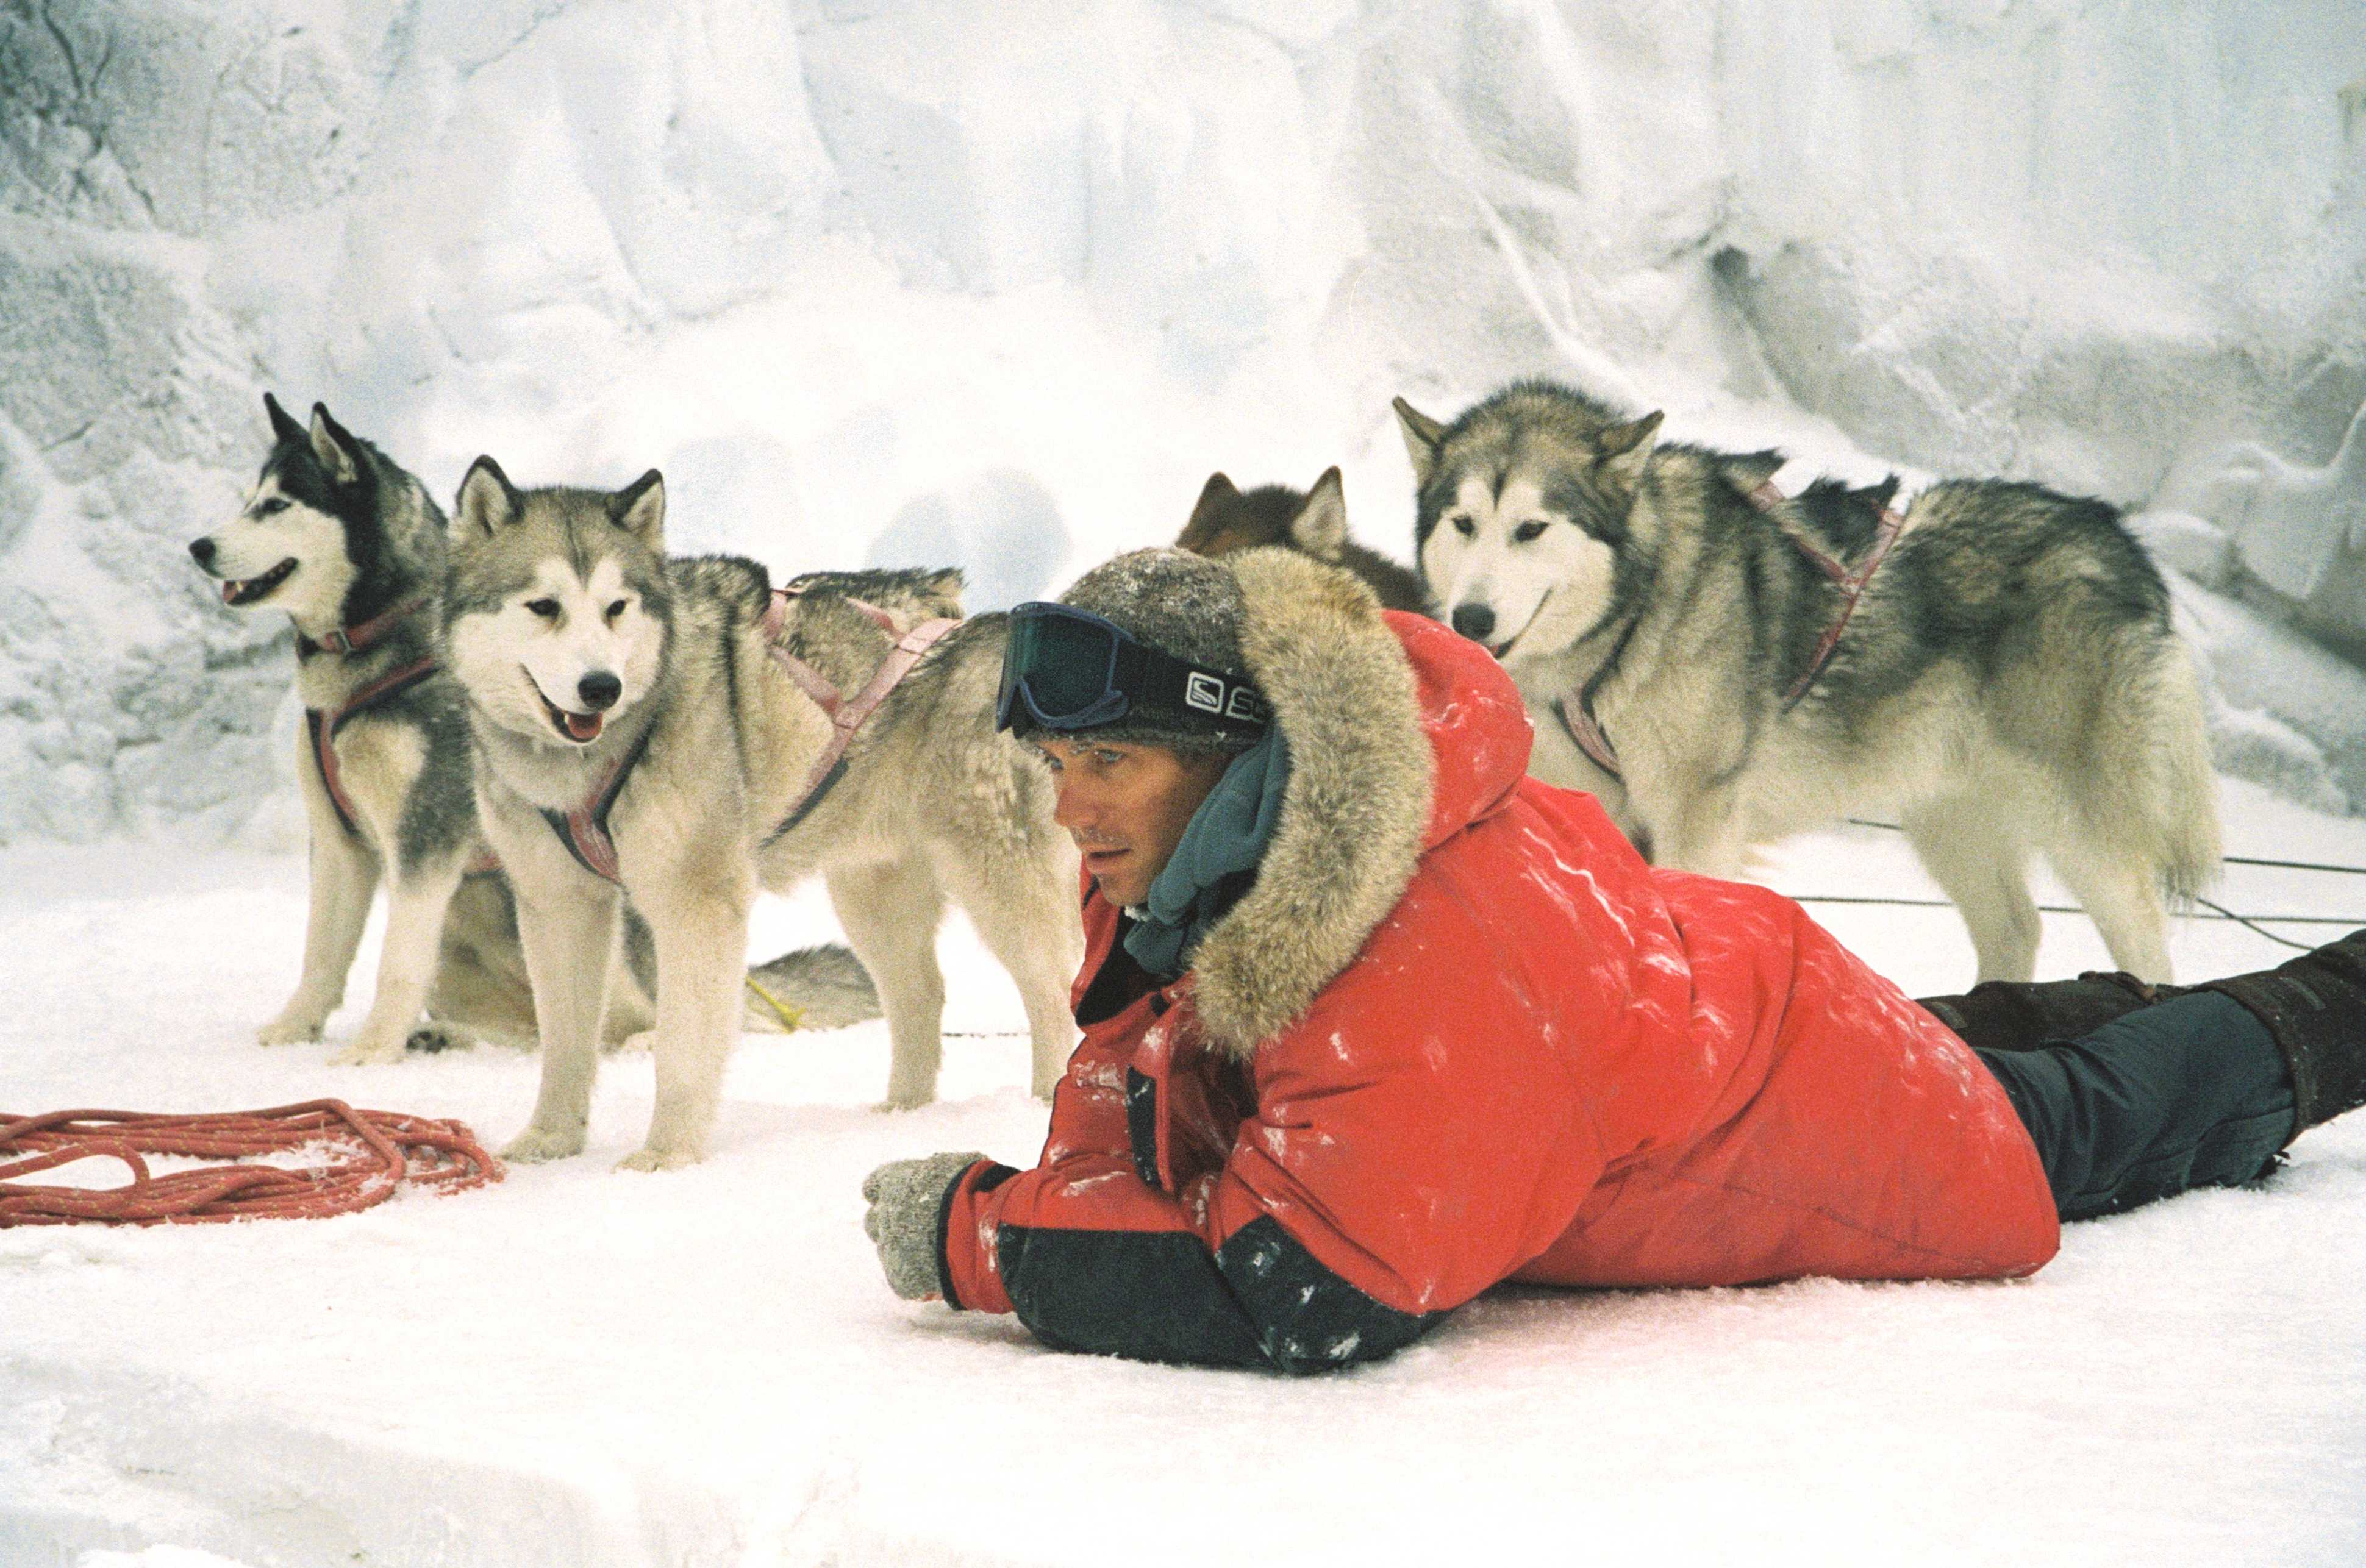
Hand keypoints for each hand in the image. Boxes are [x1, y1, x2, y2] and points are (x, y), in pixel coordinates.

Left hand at [862, 1151, 986, 1299]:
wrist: (982, 1231)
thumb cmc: (973, 1190)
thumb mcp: (956, 1165)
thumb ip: (935, 1169)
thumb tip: (935, 1168)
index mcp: (893, 1183)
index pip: (873, 1186)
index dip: (887, 1192)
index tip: (900, 1196)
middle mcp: (884, 1215)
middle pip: (875, 1221)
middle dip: (893, 1223)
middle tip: (920, 1227)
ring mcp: (890, 1249)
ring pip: (888, 1251)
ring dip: (906, 1250)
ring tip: (938, 1252)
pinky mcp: (901, 1278)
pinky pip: (904, 1279)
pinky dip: (920, 1277)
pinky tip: (942, 1271)